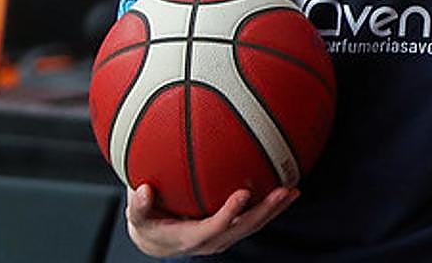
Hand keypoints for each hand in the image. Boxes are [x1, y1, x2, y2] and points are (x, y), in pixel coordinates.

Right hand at [125, 183, 298, 256]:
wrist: (158, 241)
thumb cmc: (149, 223)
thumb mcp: (138, 218)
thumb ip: (138, 207)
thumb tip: (141, 190)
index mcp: (190, 238)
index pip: (214, 228)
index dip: (229, 213)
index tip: (242, 194)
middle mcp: (212, 240)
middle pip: (243, 228)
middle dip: (265, 211)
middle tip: (283, 191)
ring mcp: (225, 236)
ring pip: (253, 225)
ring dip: (274, 210)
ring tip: (293, 191)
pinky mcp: (232, 229)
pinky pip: (254, 219)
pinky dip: (270, 207)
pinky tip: (287, 189)